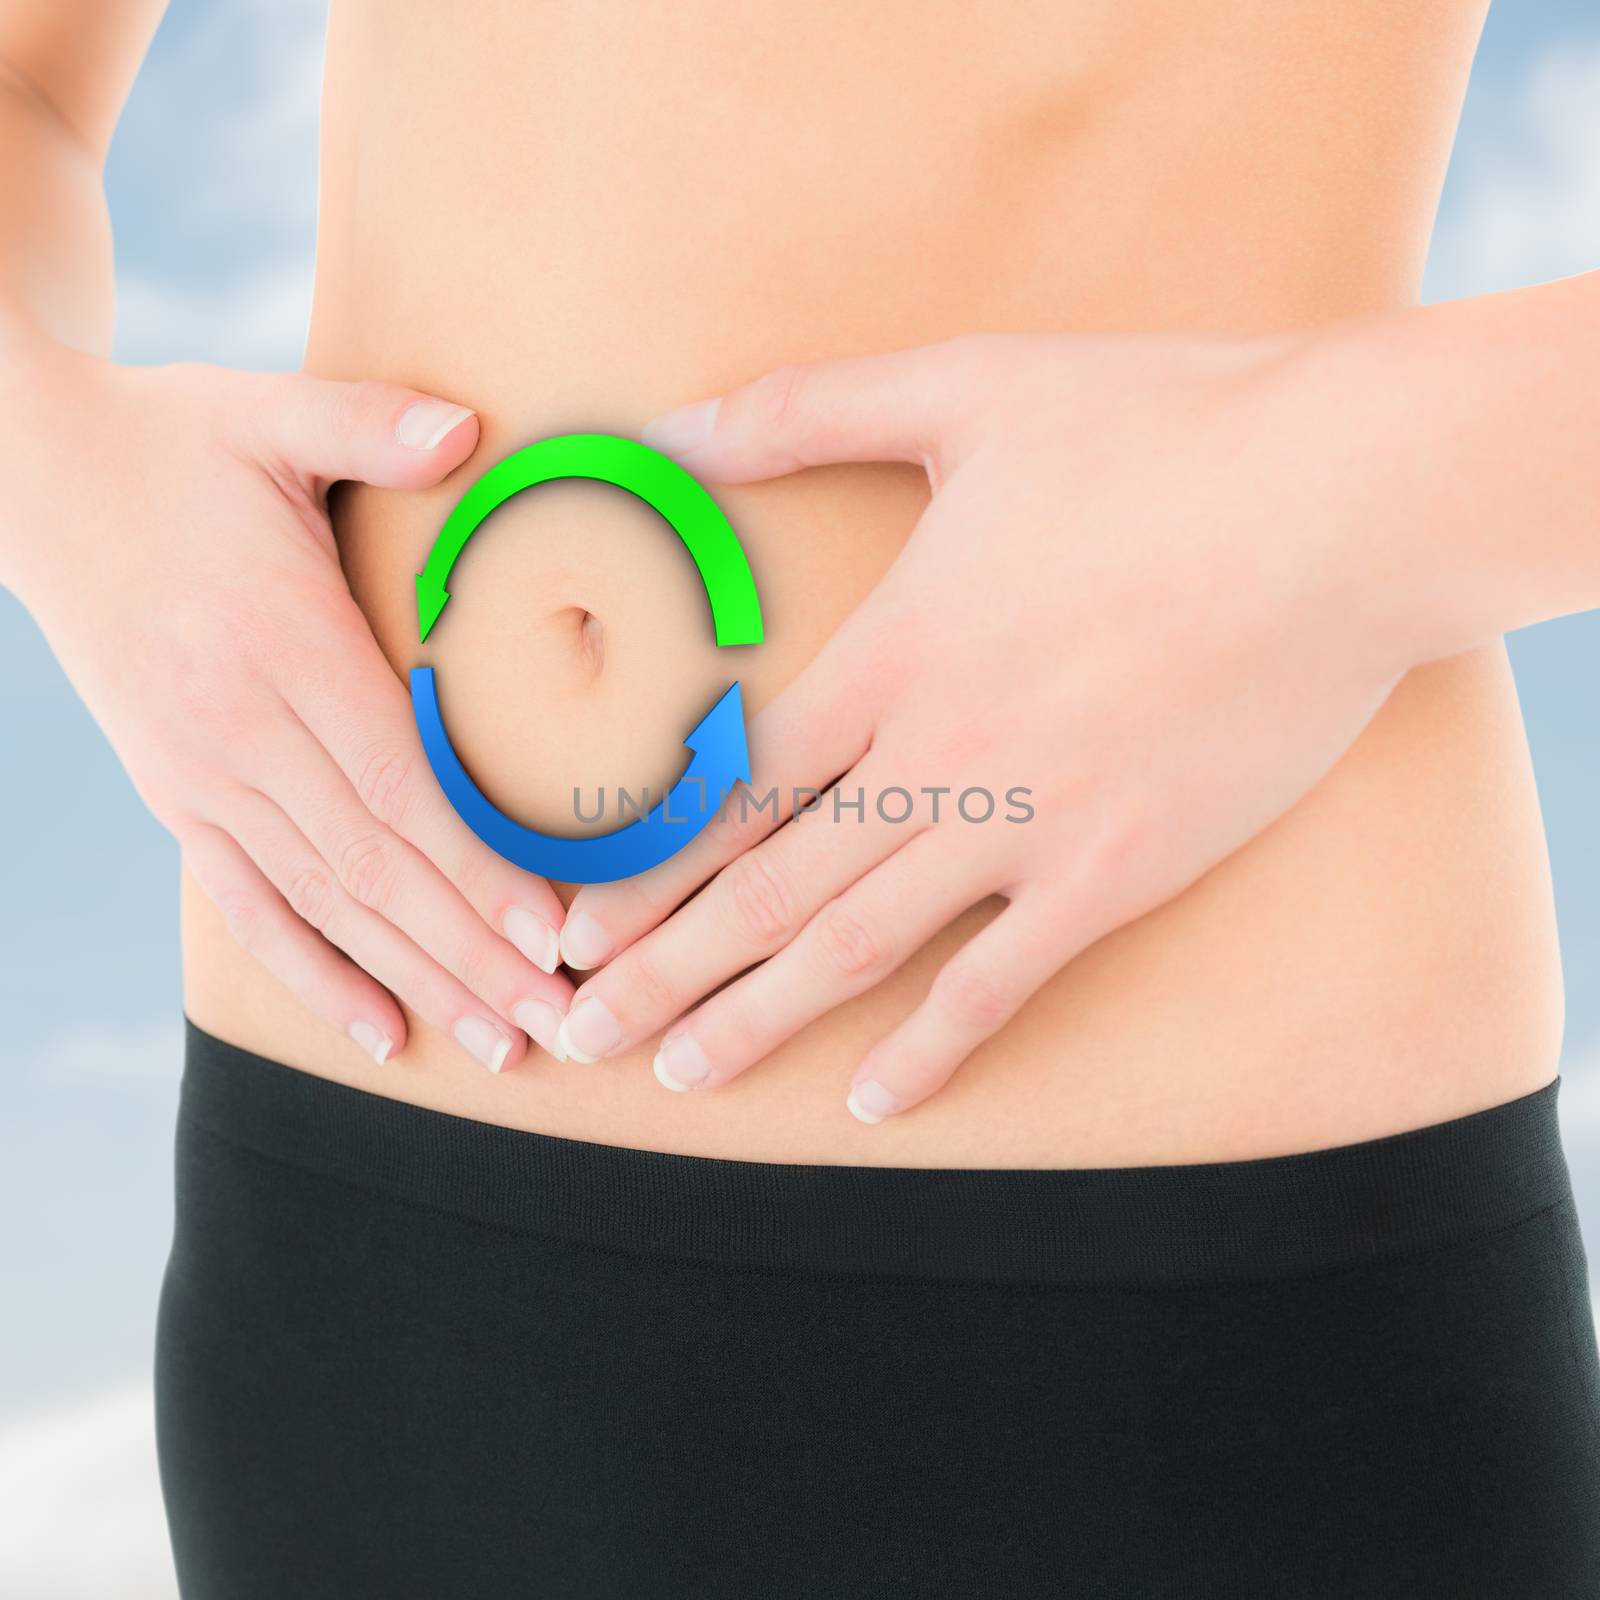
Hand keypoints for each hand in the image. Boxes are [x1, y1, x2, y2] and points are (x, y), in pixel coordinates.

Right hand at [2, 343, 570, 1069]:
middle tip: (557, 1020)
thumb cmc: (172, 445)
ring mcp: (203, 776)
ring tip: (497, 1044)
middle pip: (377, 865)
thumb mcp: (266, 412)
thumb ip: (367, 423)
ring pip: (325, 903)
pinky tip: (379, 1029)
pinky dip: (314, 973)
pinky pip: (249, 905)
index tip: (551, 931)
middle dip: (472, 951)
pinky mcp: (178, 796)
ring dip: (416, 979)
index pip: (399, 782)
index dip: (476, 865)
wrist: (29, 477)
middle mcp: (240, 731)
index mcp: (282, 646)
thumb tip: (468, 429)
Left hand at [553, 328, 1429, 1119]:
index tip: (571, 925)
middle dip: (663, 969)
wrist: (1343, 500)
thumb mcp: (964, 388)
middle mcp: (939, 753)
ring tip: (684, 1077)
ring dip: (760, 1016)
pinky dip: (935, 1046)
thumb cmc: (1161, 430)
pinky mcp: (1120, 868)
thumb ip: (805, 410)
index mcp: (893, 650)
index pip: (731, 786)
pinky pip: (1005, 980)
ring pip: (860, 945)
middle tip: (579, 1034)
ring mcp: (1030, 822)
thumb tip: (673, 422)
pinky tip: (876, 1098)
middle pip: (768, 884)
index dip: (642, 865)